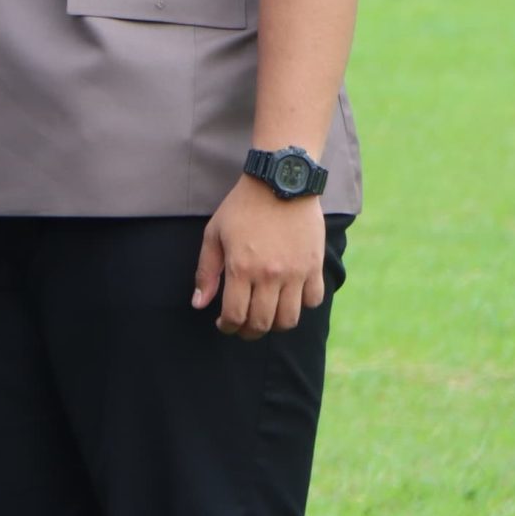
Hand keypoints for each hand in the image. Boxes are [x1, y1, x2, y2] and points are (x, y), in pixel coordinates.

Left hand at [192, 174, 327, 338]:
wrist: (280, 183)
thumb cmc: (242, 208)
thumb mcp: (214, 234)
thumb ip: (206, 271)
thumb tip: (199, 304)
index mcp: (241, 267)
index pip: (235, 315)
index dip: (227, 327)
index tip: (224, 325)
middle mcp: (270, 275)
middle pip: (262, 323)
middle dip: (249, 331)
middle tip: (243, 326)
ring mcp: (295, 273)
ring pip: (289, 319)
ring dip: (275, 324)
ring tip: (265, 316)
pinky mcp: (315, 267)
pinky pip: (313, 301)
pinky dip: (302, 305)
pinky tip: (289, 297)